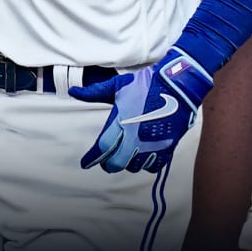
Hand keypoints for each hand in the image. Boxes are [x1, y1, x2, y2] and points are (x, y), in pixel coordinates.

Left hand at [69, 48, 212, 172]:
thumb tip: (74, 91)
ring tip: (125, 155)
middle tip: (106, 161)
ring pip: (134, 166)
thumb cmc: (147, 83)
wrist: (177, 85)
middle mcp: (136, 137)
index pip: (102, 148)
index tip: (86, 163)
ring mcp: (152, 144)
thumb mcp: (117, 85)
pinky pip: (153, 166)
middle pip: (117, 163)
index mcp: (121, 122)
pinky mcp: (167, 147)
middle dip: (108, 164)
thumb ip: (94, 92)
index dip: (92, 158)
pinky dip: (146, 164)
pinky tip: (143, 156)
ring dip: (127, 163)